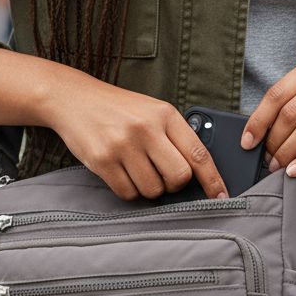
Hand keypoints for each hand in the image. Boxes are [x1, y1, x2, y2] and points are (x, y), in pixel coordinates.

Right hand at [41, 69, 229, 201]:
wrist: (73, 98)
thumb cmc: (118, 108)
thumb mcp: (152, 111)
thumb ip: (174, 136)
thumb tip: (197, 172)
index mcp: (165, 114)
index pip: (198, 154)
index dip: (213, 180)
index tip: (222, 196)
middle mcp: (146, 129)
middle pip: (178, 177)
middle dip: (173, 184)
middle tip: (162, 175)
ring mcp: (123, 145)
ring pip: (153, 189)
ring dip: (149, 188)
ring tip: (136, 168)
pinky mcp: (102, 160)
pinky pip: (127, 193)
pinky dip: (128, 190)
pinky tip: (121, 172)